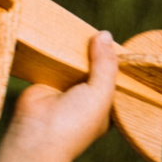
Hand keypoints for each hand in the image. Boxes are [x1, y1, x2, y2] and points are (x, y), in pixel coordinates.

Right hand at [2, 30, 117, 161]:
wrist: (36, 134)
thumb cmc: (75, 122)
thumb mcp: (100, 93)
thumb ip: (105, 65)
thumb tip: (105, 34)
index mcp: (107, 106)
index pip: (117, 80)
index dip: (119, 62)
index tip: (124, 43)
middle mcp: (88, 98)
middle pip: (96, 68)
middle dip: (98, 52)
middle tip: (101, 31)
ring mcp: (67, 89)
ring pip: (76, 63)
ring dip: (76, 49)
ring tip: (82, 27)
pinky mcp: (48, 80)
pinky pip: (56, 61)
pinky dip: (58, 50)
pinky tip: (60, 33)